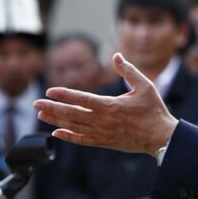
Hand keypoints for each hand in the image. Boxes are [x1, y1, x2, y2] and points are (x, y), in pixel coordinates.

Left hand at [34, 53, 177, 154]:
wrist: (162, 137)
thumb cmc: (154, 110)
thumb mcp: (145, 86)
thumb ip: (129, 71)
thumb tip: (116, 56)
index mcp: (112, 106)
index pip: (82, 99)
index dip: (65, 94)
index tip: (50, 90)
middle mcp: (104, 121)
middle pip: (72, 114)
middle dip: (52, 107)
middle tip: (36, 102)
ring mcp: (103, 133)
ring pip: (74, 127)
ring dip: (56, 120)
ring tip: (41, 114)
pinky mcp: (106, 143)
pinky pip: (83, 140)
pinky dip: (69, 136)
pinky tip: (57, 132)